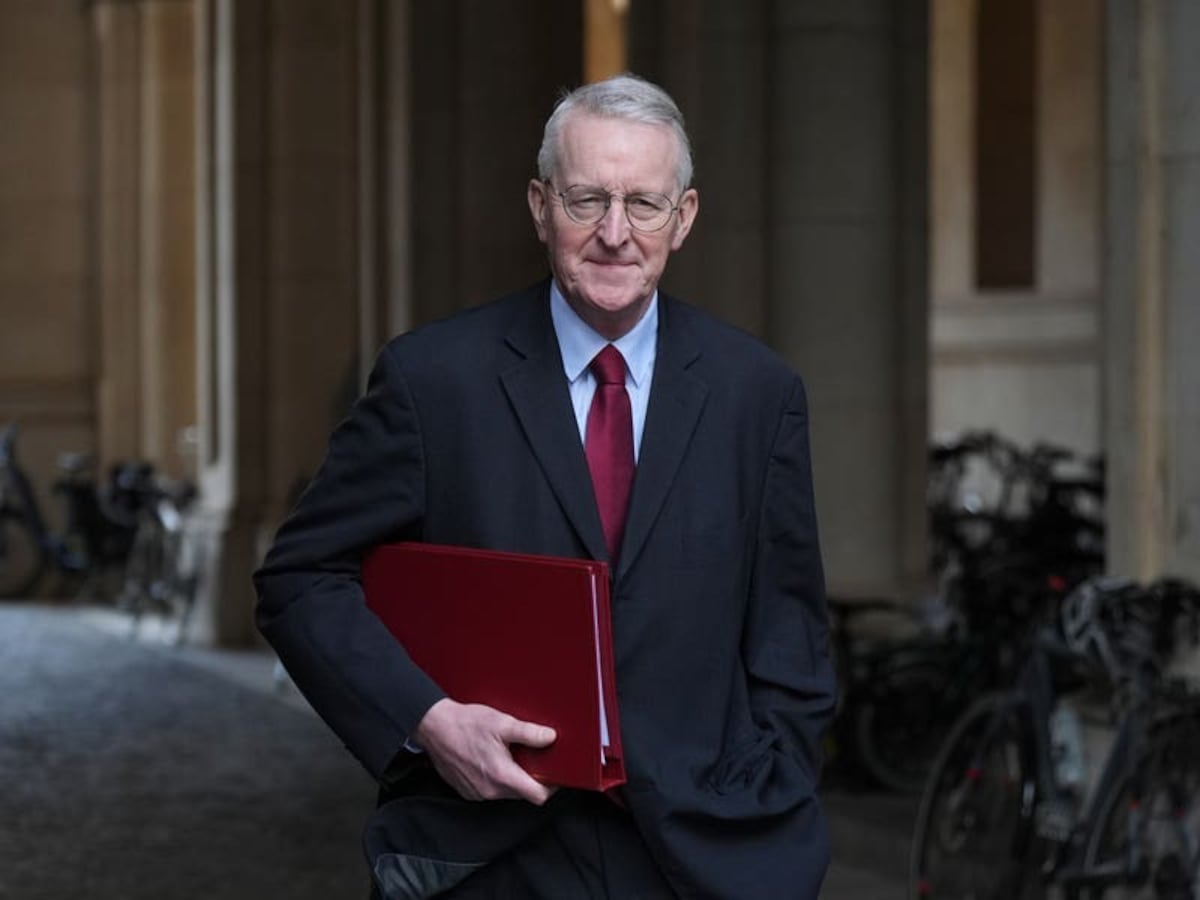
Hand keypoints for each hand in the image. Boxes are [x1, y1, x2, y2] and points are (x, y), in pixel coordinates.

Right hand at [413, 698, 557, 804]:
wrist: (434, 727)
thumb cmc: (465, 724)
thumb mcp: (502, 723)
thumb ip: (529, 733)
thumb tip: (550, 737)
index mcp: (502, 776)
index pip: (537, 796)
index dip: (551, 787)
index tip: (554, 774)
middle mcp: (490, 790)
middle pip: (523, 793)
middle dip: (531, 778)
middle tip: (531, 756)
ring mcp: (477, 793)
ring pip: (506, 792)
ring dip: (512, 777)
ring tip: (508, 754)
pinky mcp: (467, 791)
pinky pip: (490, 790)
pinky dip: (495, 778)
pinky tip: (490, 759)